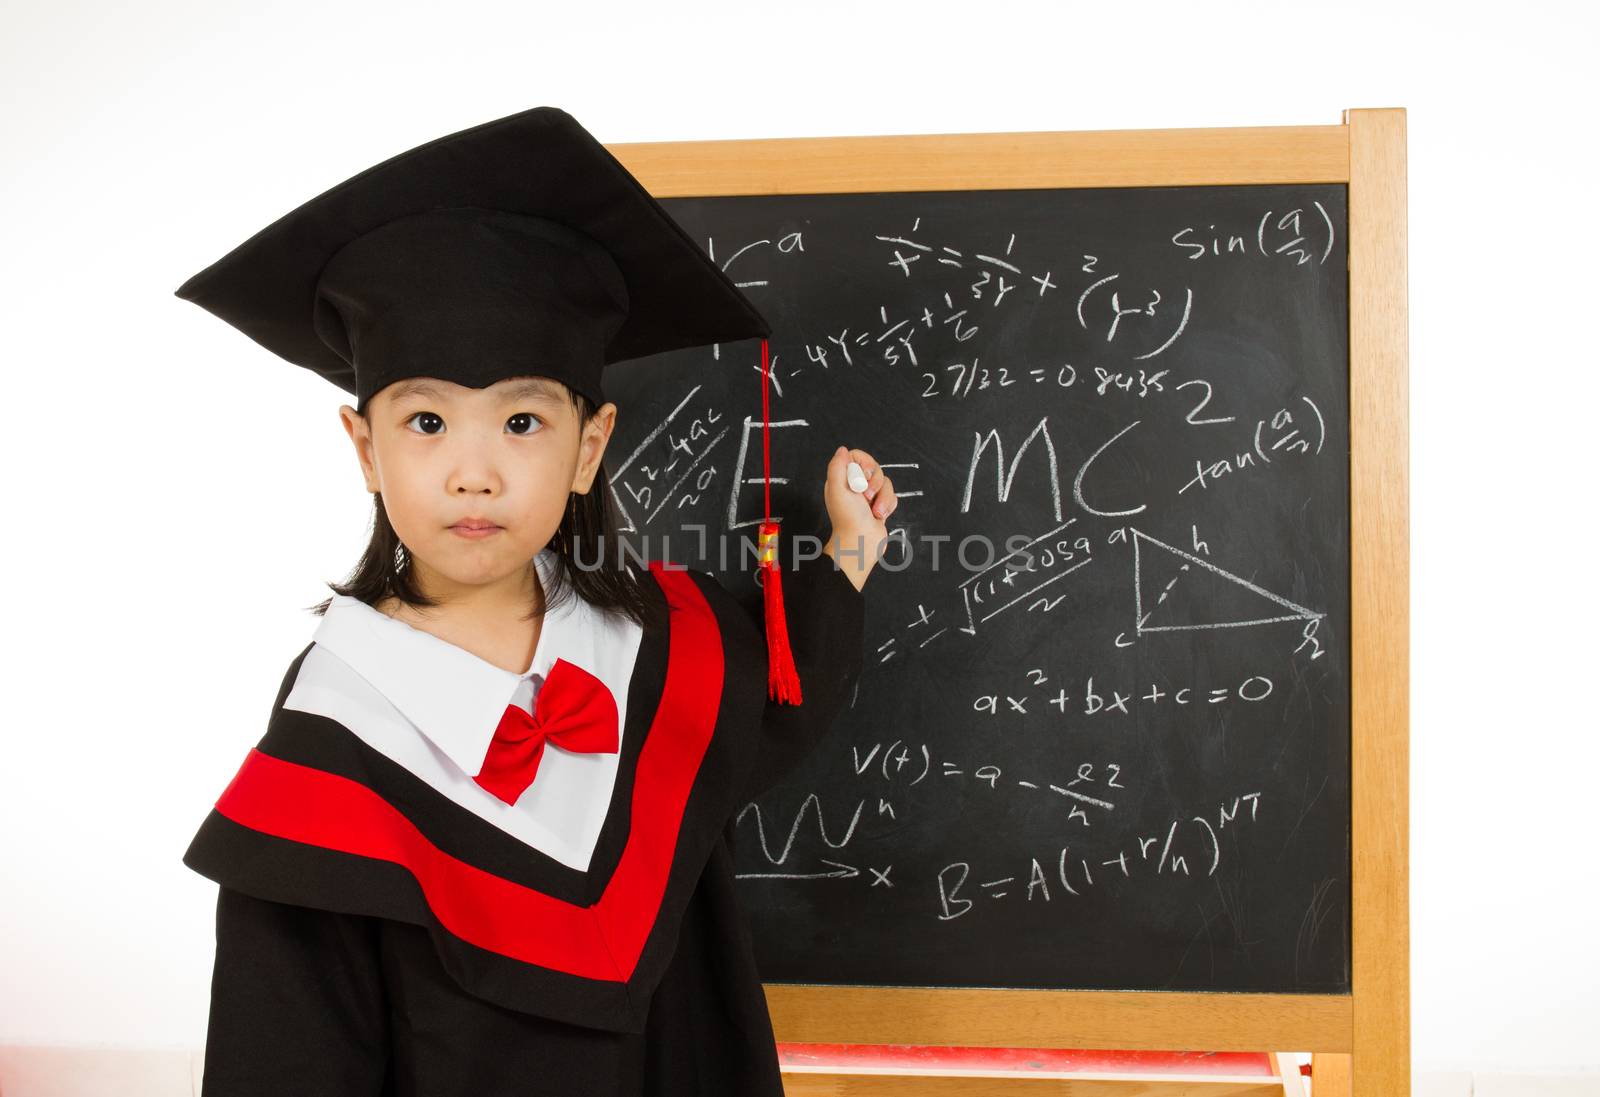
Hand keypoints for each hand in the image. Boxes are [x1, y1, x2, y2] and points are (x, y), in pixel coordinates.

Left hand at [821, 446, 895, 589]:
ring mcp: (868, 496)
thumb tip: (842, 449)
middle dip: (875, 483)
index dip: (865, 463)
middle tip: (866, 497)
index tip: (864, 476)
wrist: (861, 544)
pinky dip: (889, 506)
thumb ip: (837, 466)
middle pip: (875, 468)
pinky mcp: (880, 506)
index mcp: (842, 479)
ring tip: (874, 511)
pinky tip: (879, 516)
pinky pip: (893, 496)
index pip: (857, 457)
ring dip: (883, 498)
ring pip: (886, 483)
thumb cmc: (848, 518)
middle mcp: (855, 486)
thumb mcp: (837, 489)